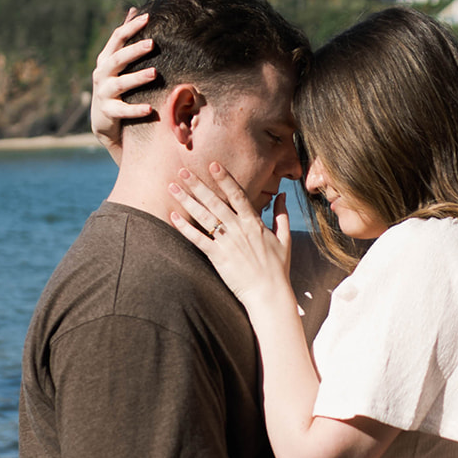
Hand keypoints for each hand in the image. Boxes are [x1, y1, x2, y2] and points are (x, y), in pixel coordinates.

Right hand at [91, 9, 156, 161]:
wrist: (104, 120)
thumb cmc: (116, 84)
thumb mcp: (118, 61)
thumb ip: (125, 38)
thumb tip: (134, 10)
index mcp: (106, 59)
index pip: (116, 39)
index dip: (130, 27)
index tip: (148, 17)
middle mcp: (102, 74)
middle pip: (117, 59)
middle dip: (134, 50)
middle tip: (152, 43)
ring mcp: (103, 93)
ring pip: (120, 84)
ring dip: (137, 77)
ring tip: (155, 73)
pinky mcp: (108, 112)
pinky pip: (122, 110)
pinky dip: (135, 109)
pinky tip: (150, 108)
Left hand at [167, 165, 291, 305]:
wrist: (269, 293)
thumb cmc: (278, 268)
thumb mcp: (284, 238)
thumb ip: (281, 215)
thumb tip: (282, 194)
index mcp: (254, 222)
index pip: (237, 194)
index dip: (224, 179)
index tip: (213, 165)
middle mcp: (238, 228)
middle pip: (215, 201)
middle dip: (197, 185)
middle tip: (183, 171)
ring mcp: (227, 242)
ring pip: (203, 216)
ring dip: (187, 200)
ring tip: (173, 187)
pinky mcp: (217, 257)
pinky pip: (198, 239)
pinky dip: (184, 227)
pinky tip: (173, 216)